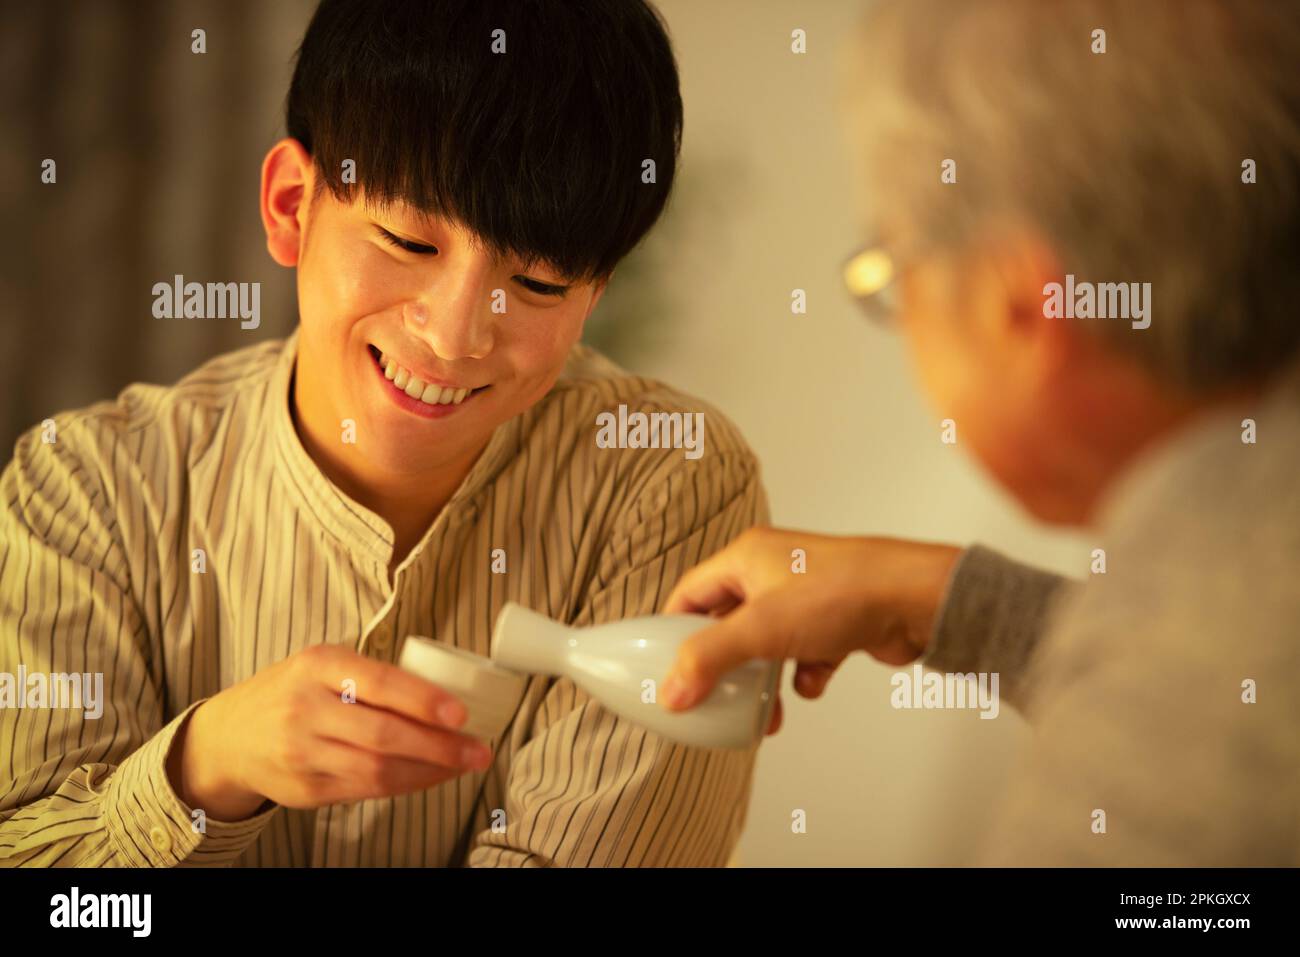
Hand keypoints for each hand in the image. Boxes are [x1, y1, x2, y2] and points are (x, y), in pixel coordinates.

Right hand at [167, 643, 492, 820]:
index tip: (460, 713)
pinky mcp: (305, 790)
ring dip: (430, 770)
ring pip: (377, 770)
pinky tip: (430, 776)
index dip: (423, 700)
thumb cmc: (292, 692)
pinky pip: (366, 791)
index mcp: (316, 665)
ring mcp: (302, 753)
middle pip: (382, 734)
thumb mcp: (324, 665)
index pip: (378, 682)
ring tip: (463, 764)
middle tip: (478, 749)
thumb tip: (445, 698)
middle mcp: (305, 708)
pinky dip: (406, 785)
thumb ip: (372, 677)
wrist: (230, 736)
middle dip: (439, 746)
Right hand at [659, 527, 960, 734]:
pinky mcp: (836, 620)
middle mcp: (774, 571)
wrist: (915, 600)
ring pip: (768, 645)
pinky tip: (812, 681)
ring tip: (763, 709)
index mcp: (746, 558)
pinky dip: (805, 673)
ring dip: (763, 680)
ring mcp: (806, 596)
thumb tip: (670, 692)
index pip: (690, 593)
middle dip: (724, 666)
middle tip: (713, 697)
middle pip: (729, 623)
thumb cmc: (844, 592)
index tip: (662, 668)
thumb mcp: (761, 628)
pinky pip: (805, 653)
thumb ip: (709, 660)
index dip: (673, 631)